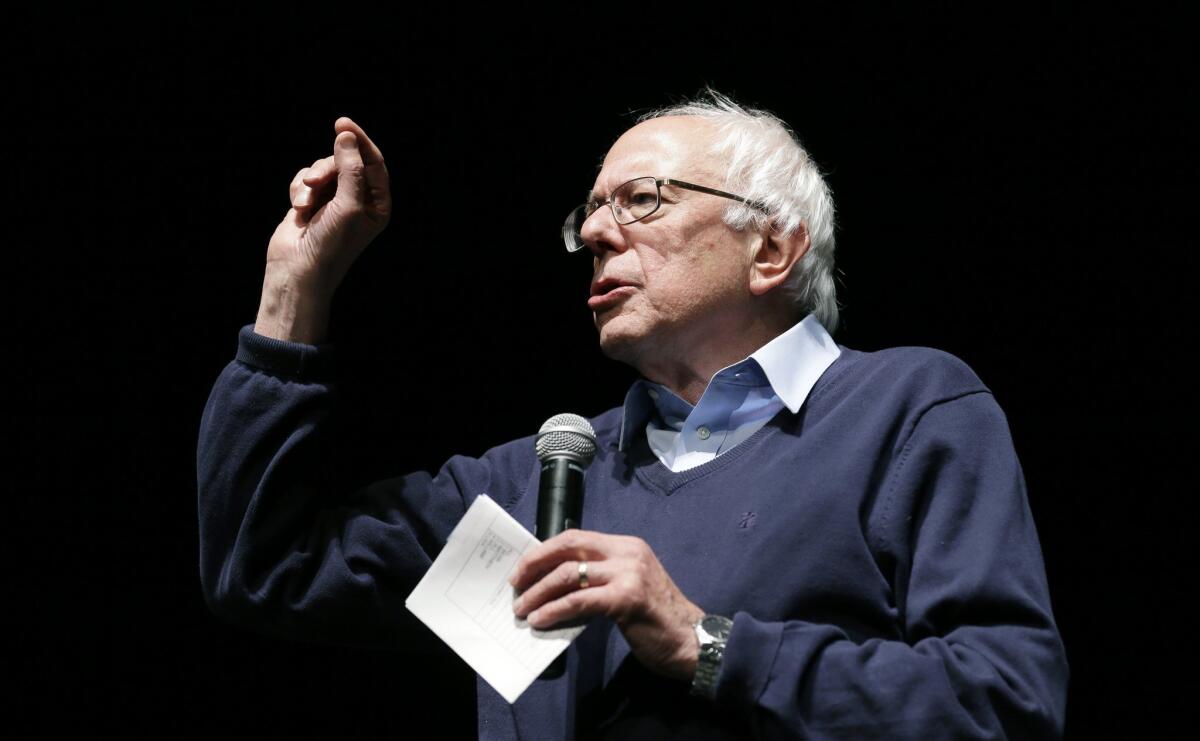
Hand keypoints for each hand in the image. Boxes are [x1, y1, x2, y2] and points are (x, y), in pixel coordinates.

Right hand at [268, 116, 390, 295]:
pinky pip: (304, 179)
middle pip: (345, 161)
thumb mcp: (348, 204)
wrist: (298, 270)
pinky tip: (298, 210)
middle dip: (327, 168)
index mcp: (377, 204)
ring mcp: (333, 202)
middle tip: (314, 183)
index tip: (342, 123)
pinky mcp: (310, 203)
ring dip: (310, 182)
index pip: (374, 162)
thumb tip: (347, 136)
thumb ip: (351, 168)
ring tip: (304, 204)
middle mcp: (358, 201)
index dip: (359, 141)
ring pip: (322, 169)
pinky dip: (298, 190)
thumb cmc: (331, 244)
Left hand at [510, 530, 704, 680]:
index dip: (544, 550)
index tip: (523, 568)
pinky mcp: (627, 598)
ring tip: (522, 609)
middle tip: (515, 584)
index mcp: (627, 546)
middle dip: (535, 564)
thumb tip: (555, 584)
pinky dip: (554, 610)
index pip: (575, 536)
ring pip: (569, 574)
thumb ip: (600, 579)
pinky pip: (579, 601)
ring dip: (538, 592)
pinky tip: (540, 620)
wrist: (692, 641)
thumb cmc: (657, 618)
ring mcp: (629, 573)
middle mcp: (628, 552)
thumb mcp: (628, 586)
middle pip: (568, 547)